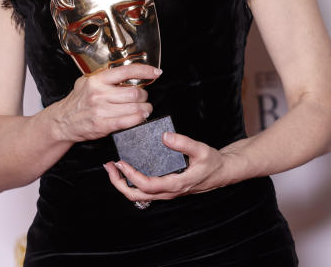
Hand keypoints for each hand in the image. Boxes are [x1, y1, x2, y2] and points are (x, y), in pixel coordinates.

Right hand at [49, 64, 159, 142]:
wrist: (61, 121)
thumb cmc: (77, 101)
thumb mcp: (87, 82)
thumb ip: (105, 77)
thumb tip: (129, 73)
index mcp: (97, 80)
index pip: (126, 71)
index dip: (145, 71)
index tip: (156, 72)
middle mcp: (99, 93)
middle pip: (135, 92)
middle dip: (144, 96)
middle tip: (144, 98)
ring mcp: (100, 110)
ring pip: (135, 107)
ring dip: (145, 109)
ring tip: (145, 109)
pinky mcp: (102, 125)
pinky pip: (128, 121)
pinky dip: (138, 119)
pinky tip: (140, 117)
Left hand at [103, 132, 239, 202]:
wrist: (221, 172)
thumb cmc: (212, 162)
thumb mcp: (201, 150)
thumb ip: (184, 143)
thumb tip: (165, 137)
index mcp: (175, 184)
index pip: (147, 185)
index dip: (131, 175)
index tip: (121, 162)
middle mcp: (168, 191)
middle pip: (136, 195)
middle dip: (119, 183)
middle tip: (109, 166)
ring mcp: (166, 192)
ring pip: (138, 194)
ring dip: (123, 183)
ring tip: (113, 167)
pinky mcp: (165, 188)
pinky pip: (144, 190)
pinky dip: (131, 181)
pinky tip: (127, 169)